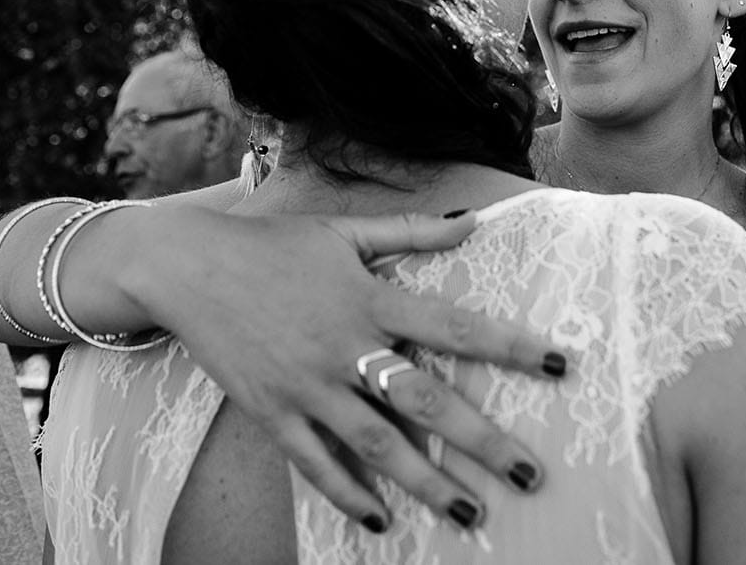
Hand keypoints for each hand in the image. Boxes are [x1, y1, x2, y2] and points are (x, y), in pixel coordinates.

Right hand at [129, 206, 567, 530]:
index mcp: (369, 298)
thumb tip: (473, 222)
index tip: (558, 365)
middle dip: (481, 441)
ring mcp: (306, 385)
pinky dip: (348, 495)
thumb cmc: (273, 246)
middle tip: (530, 476)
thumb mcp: (343, 231)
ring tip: (471, 514)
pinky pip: (315, 463)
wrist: (188, 267)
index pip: (455, 325)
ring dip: (425, 484)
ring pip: (375, 444)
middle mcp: (343, 346)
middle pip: (424, 399)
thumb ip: (412, 231)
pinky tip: (382, 522)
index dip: (509, 346)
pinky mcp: (272, 412)